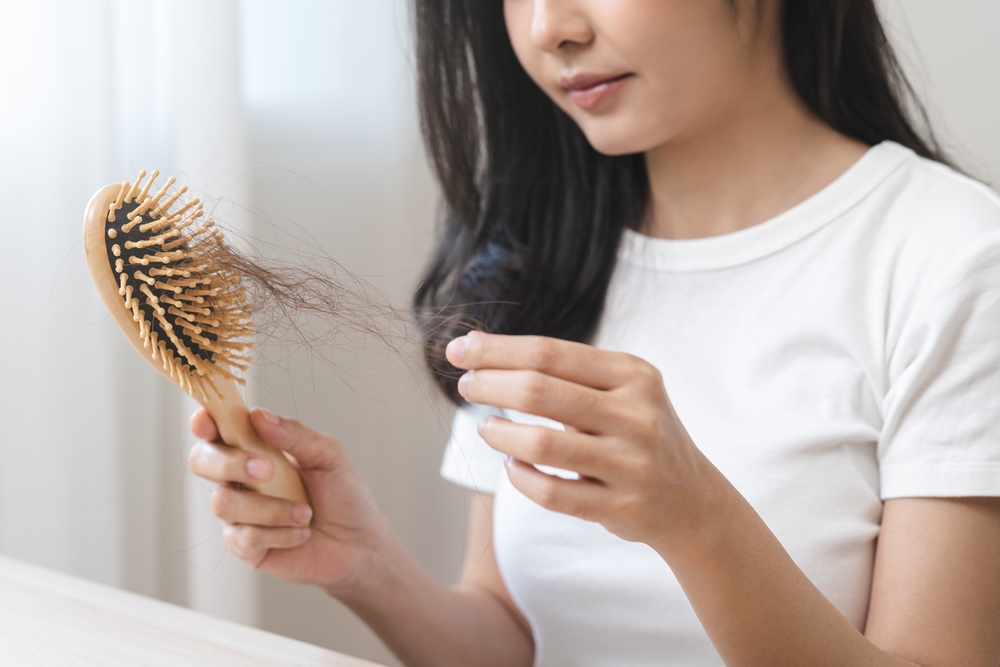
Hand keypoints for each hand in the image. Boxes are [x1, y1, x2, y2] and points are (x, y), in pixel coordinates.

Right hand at [188, 408, 386, 594]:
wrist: (360, 543)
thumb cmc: (343, 494)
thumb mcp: (329, 457)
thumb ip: (295, 435)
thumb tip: (259, 416)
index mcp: (256, 447)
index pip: (217, 428)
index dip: (204, 421)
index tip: (208, 420)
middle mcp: (240, 478)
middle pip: (201, 461)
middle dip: (229, 463)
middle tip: (267, 469)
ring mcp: (239, 513)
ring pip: (224, 503)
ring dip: (270, 508)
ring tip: (305, 513)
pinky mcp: (245, 547)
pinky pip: (245, 538)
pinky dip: (280, 534)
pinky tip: (301, 533)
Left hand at [446, 331, 714, 549]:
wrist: (691, 500)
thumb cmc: (637, 433)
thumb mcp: (623, 390)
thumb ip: (567, 373)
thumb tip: (483, 355)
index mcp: (633, 374)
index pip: (549, 352)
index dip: (496, 350)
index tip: (460, 349)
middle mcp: (636, 414)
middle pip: (539, 391)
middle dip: (489, 384)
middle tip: (465, 385)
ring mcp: (630, 464)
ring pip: (541, 444)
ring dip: (500, 433)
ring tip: (485, 427)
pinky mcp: (621, 507)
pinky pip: (552, 493)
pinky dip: (520, 477)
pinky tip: (511, 464)